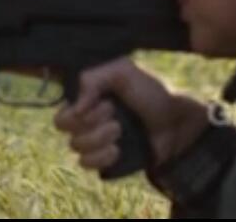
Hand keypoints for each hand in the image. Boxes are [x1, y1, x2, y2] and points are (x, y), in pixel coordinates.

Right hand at [53, 58, 210, 173]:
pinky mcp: (104, 160)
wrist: (175, 123)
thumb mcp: (123, 71)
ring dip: (99, 137)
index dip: (73, 110)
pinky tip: (117, 150)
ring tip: (121, 130)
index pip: (60, 109)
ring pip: (76, 146)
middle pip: (63, 127)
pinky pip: (86, 164)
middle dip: (89, 120)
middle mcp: (86, 120)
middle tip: (114, 113)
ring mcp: (94, 142)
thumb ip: (92, 78)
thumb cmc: (151, 94)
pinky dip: (101, 156)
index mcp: (86, 98)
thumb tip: (76, 107)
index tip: (99, 102)